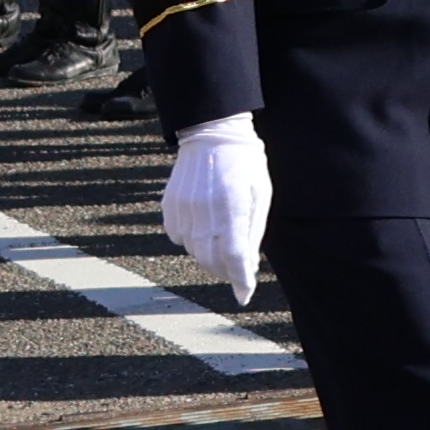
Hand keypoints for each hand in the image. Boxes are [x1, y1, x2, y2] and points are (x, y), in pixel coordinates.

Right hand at [160, 114, 273, 305]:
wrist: (213, 134)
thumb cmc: (245, 164)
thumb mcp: (260, 196)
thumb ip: (253, 233)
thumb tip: (247, 268)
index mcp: (232, 205)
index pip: (234, 256)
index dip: (240, 280)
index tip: (244, 295)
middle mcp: (204, 209)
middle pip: (211, 260)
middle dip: (226, 271)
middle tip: (237, 268)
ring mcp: (183, 208)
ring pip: (194, 251)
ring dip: (210, 256)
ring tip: (222, 241)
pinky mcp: (169, 205)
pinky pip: (178, 238)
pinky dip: (192, 241)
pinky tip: (204, 227)